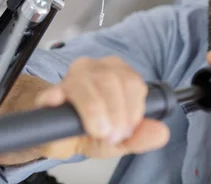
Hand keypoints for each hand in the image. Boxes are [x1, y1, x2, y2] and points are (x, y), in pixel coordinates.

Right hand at [33, 56, 169, 159]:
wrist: (58, 137)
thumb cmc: (90, 131)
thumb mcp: (119, 139)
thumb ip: (141, 136)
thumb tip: (161, 133)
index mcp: (116, 74)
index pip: (132, 82)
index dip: (133, 108)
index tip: (128, 130)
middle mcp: (95, 69)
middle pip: (111, 79)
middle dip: (116, 112)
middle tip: (113, 135)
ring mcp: (71, 78)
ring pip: (85, 83)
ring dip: (94, 110)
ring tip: (97, 131)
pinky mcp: (49, 92)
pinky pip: (53, 91)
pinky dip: (55, 97)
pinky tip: (56, 102)